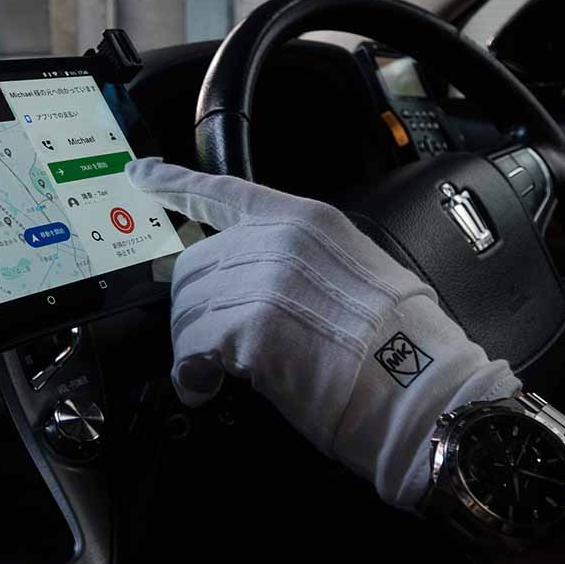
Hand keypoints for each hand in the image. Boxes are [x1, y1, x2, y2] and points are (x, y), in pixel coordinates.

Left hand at [127, 158, 519, 508]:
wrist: (423, 389)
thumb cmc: (403, 345)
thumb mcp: (354, 269)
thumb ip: (296, 261)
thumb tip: (254, 284)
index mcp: (304, 219)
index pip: (223, 192)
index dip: (173, 183)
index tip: (140, 174)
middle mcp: (277, 239)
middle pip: (194, 265)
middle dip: (192, 309)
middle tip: (206, 346)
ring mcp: (262, 279)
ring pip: (187, 309)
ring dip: (192, 347)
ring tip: (211, 375)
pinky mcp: (248, 326)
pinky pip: (191, 347)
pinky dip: (191, 373)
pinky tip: (205, 388)